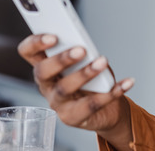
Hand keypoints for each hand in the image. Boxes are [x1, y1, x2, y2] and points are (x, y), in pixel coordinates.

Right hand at [17, 34, 134, 142]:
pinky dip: (113, 92)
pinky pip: (92, 105)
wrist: (106, 109)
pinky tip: (126, 82)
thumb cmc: (92, 79)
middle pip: (42, 71)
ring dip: (85, 73)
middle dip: (61, 59)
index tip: (53, 36)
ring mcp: (57, 103)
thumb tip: (84, 44)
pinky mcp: (72, 118)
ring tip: (102, 62)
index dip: (35, 43)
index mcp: (45, 65)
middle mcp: (46, 85)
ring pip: (65, 88)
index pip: (28, 51)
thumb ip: (81, 51)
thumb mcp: (86, 61)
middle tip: (80, 50)